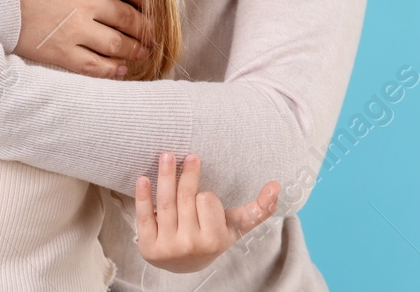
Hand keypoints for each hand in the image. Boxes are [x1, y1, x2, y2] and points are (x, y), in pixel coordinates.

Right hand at [0, 0, 155, 76]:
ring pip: (116, 44)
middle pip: (129, 17)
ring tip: (144, 51)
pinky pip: (92, 66)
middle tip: (153, 31)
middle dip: (145, 25)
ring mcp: (72, 29)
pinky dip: (111, 70)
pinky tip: (120, 69)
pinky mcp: (54, 52)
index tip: (149, 1)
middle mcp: (87, 0)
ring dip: (135, 48)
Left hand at [134, 153, 279, 272]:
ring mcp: (166, 247)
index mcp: (214, 240)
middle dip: (186, 173)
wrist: (185, 264)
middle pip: (185, 198)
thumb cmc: (213, 236)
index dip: (205, 196)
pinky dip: (143, 197)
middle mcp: (190, 246)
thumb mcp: (237, 226)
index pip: (207, 201)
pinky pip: (143, 217)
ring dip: (164, 175)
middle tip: (188, 155)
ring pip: (164, 203)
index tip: (205, 200)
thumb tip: (277, 185)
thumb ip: (259, 208)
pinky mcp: (147, 247)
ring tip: (166, 155)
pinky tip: (143, 179)